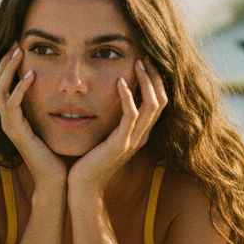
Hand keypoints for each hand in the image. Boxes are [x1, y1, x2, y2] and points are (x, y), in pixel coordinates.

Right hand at [0, 45, 66, 191]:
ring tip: (19, 52)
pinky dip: (19, 89)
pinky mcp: (18, 133)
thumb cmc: (58, 153)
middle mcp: (7, 120)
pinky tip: (30, 76)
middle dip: (4, 62)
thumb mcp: (51, 123)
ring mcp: (10, 127)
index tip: (19, 47)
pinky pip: (12, 105)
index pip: (1, 85)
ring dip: (8, 69)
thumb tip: (61, 87)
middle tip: (16, 43)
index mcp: (13, 117)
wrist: (57, 181)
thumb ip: (49, 105)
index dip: (7, 65)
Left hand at [67, 58, 167, 198]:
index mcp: (140, 134)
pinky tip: (120, 82)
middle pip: (162, 100)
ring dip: (146, 81)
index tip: (145, 62)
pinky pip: (131, 115)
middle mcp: (141, 136)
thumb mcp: (104, 137)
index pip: (159, 102)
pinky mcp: (120, 144)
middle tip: (145, 57)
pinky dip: (128, 96)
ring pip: (152, 105)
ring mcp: (133, 140)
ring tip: (137, 63)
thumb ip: (111, 121)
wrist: (81, 187)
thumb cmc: (87, 161)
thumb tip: (106, 99)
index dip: (156, 81)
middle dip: (155, 76)